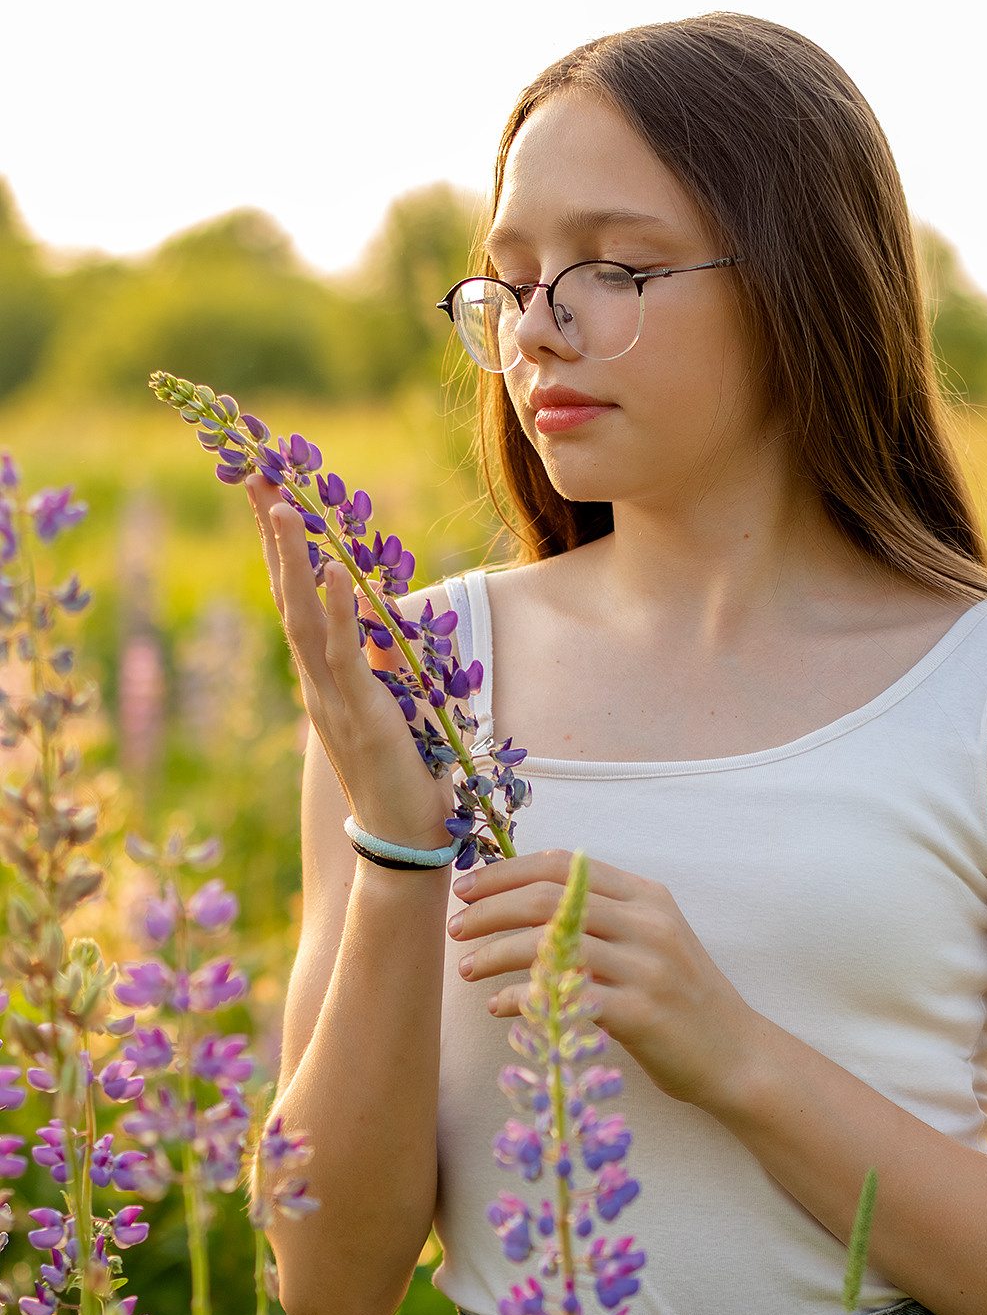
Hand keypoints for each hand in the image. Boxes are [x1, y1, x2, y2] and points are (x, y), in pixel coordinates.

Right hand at [246, 475, 453, 848]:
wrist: (403, 840)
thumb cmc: (405, 776)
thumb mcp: (393, 704)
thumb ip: (382, 660)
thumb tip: (385, 613)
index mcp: (323, 678)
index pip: (296, 600)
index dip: (281, 548)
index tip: (267, 494)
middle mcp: (317, 683)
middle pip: (286, 596)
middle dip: (271, 536)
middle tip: (254, 474)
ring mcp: (333, 700)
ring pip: (304, 620)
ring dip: (291, 562)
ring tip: (279, 506)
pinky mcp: (362, 716)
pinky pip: (346, 659)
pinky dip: (340, 616)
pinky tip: (333, 577)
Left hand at [448, 850, 757, 1105]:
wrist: (736, 1055)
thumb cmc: (681, 999)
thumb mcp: (651, 941)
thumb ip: (601, 917)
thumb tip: (522, 904)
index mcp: (646, 896)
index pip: (564, 865)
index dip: (506, 872)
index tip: (467, 888)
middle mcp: (647, 923)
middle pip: (548, 899)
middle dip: (490, 910)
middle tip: (456, 928)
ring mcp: (646, 967)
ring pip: (550, 945)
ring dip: (496, 953)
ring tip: (467, 969)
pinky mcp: (640, 1012)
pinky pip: (564, 997)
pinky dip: (522, 998)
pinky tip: (499, 1006)